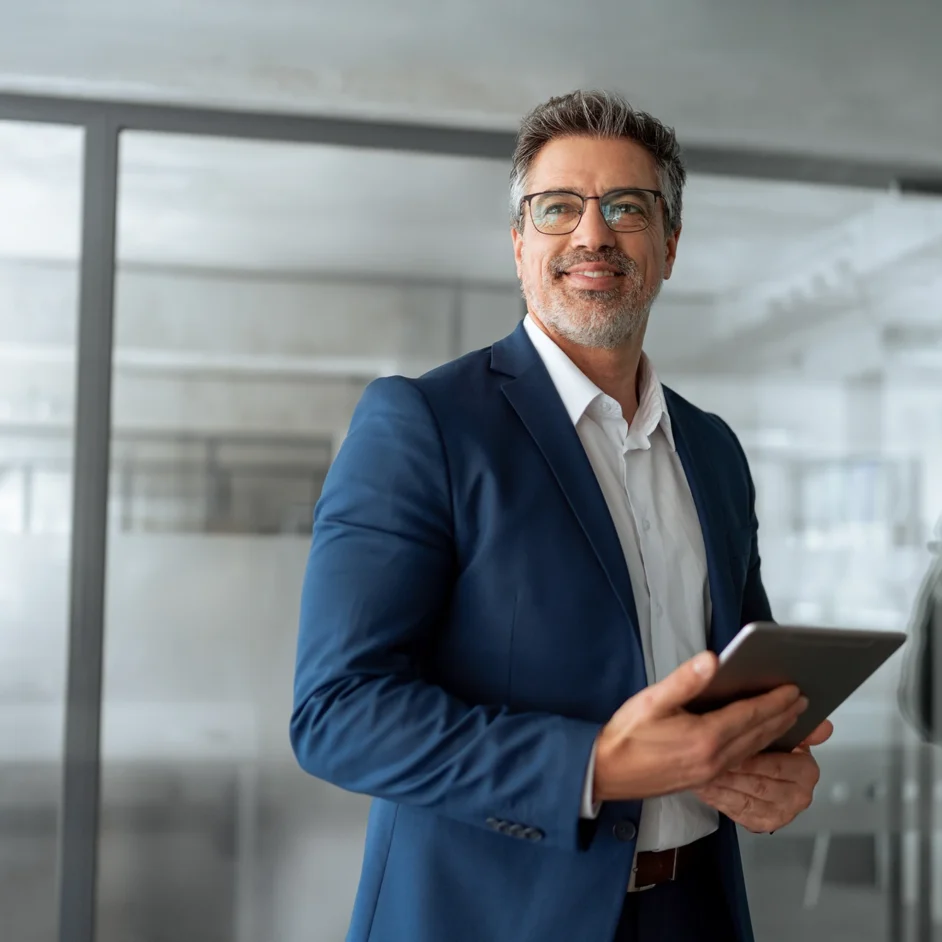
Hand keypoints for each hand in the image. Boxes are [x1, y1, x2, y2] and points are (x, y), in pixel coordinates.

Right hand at [592, 651, 809, 802]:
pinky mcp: (704, 779)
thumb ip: (684, 681)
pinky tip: (760, 740)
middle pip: (759, 734)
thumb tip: (712, 660)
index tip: (794, 688)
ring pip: (753, 749)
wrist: (606, 773)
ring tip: (791, 718)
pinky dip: (759, 746)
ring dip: (776, 732)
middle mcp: (715, 758)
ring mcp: (711, 772)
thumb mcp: (651, 701)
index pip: (750, 715)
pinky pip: (742, 759)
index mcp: (705, 737)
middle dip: (784, 716)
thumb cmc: (626, 735)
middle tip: (804, 702)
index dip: (775, 701)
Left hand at [692, 720, 833, 832]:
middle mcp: (798, 796)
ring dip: (721, 783)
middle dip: (730, 768)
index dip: (748, 755)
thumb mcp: (785, 733)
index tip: (724, 744)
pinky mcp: (762, 823)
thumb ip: (802, 729)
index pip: (776, 763)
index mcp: (806, 771)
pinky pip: (736, 810)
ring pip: (745, 796)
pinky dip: (718, 797)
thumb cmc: (770, 750)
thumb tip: (825, 727)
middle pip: (758, 781)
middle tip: (705, 756)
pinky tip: (703, 785)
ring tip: (700, 768)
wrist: (760, 776)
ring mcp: (781, 813)